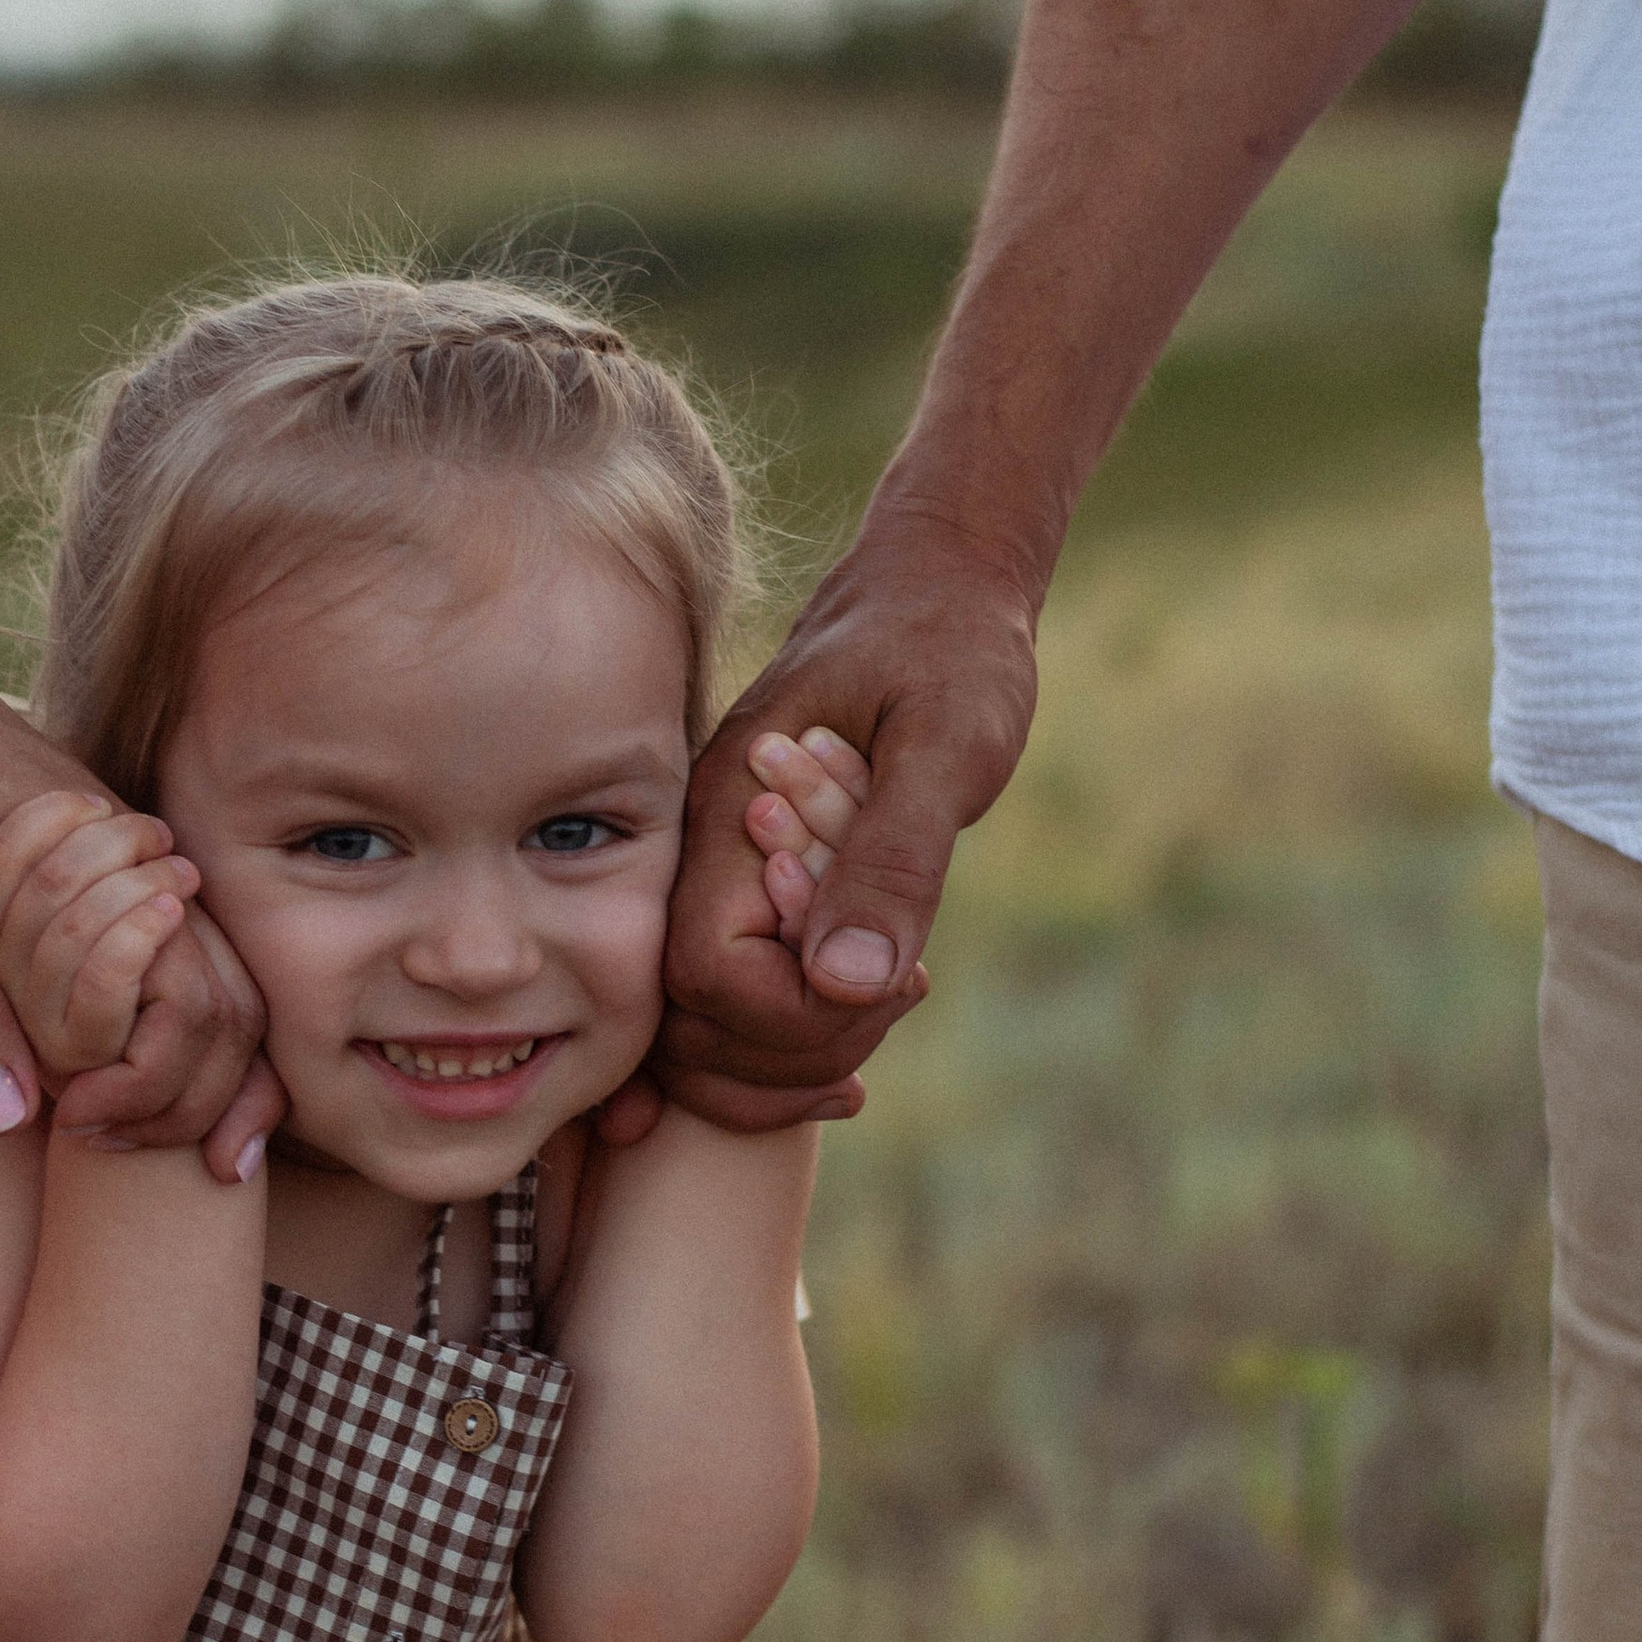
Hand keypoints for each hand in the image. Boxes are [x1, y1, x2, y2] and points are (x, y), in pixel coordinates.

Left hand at [0, 575, 279, 1176]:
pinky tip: (131, 1054)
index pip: (196, 990)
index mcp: (106, 860)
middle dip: (209, 1081)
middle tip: (170, 1156)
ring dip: (187, 1048)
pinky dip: (157, 1000)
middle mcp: (134, 850)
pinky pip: (154, 931)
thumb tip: (15, 1121)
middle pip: (222, 978)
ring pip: (198, 957)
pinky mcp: (90, 844)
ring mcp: (119, 843)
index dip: (171, 1083)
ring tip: (147, 1125)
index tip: (98, 1133)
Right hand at [654, 503, 1037, 1129]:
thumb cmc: (950, 648)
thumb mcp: (948, 742)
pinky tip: (864, 1037)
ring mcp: (718, 872)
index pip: (704, 975)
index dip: (792, 1011)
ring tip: (897, 998)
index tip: (894, 976)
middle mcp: (702, 849)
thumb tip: (847, 981)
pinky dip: (788, 1042)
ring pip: (702, 1028)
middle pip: (690, 1022)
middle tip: (907, 992)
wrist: (937, 585)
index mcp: (728, 810)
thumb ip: (895, 856)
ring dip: (796, 1056)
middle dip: (798, 1047)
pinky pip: (734, 998)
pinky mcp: (750, 886)